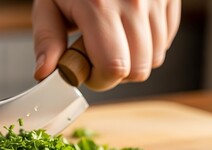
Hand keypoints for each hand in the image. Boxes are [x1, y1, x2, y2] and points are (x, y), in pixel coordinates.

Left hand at [32, 0, 180, 90]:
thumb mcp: (48, 4)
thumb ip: (46, 40)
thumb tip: (45, 73)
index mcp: (99, 6)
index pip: (113, 67)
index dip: (98, 79)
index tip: (85, 70)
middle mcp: (134, 2)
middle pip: (138, 70)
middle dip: (115, 74)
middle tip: (96, 56)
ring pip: (155, 59)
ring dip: (132, 60)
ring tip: (112, 40)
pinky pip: (166, 41)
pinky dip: (147, 45)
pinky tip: (127, 31)